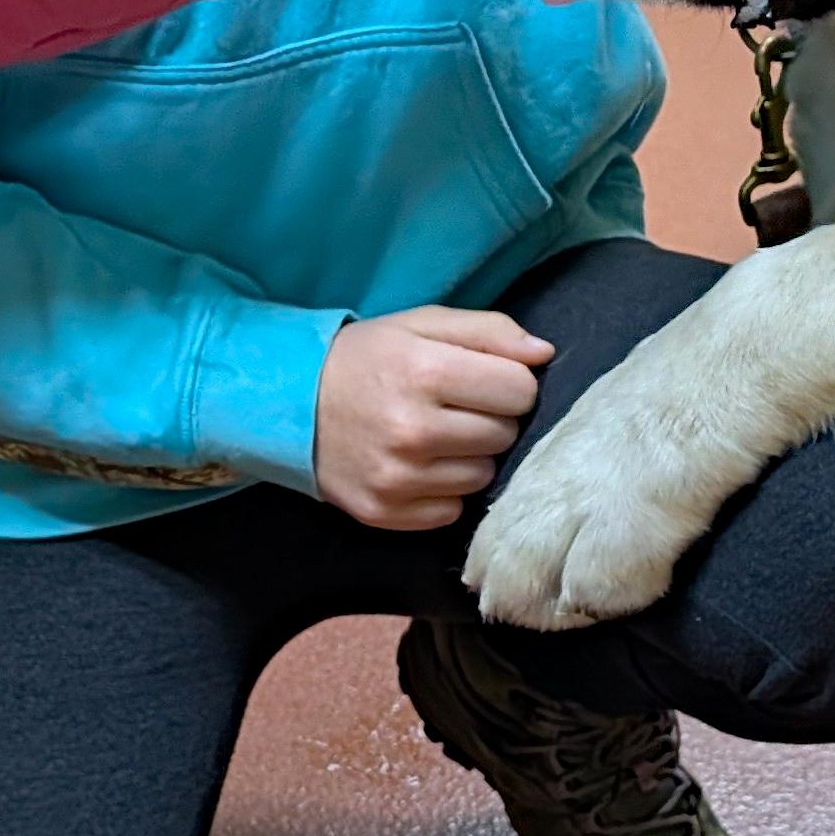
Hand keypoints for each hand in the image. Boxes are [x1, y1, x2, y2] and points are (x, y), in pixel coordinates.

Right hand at [314, 308, 552, 530]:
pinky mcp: (386, 511)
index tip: (483, 379)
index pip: (520, 390)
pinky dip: (443, 489)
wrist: (289, 403)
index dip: (509, 382)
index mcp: (425, 372)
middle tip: (453, 406)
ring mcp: (398, 477)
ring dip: (468, 456)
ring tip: (434, 435)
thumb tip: (545, 353)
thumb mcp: (421, 324)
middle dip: (489, 418)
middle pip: (505, 434)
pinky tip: (417, 464)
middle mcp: (413, 429)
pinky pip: (452, 509)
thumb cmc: (367, 358)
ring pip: (483, 476)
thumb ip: (489, 330)